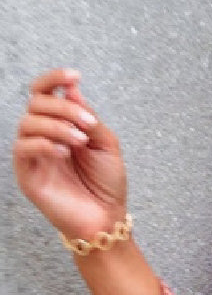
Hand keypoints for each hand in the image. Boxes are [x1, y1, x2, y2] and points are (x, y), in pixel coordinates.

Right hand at [13, 67, 127, 242]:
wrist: (106, 218)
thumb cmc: (106, 184)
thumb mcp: (106, 144)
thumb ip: (89, 118)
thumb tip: (72, 90)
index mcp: (61, 126)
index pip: (46, 94)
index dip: (54, 79)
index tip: (75, 76)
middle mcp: (44, 136)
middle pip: (36, 103)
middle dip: (64, 109)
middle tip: (87, 125)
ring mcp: (33, 154)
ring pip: (28, 123)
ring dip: (56, 126)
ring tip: (80, 141)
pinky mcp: (27, 173)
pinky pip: (23, 148)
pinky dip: (44, 143)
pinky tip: (65, 152)